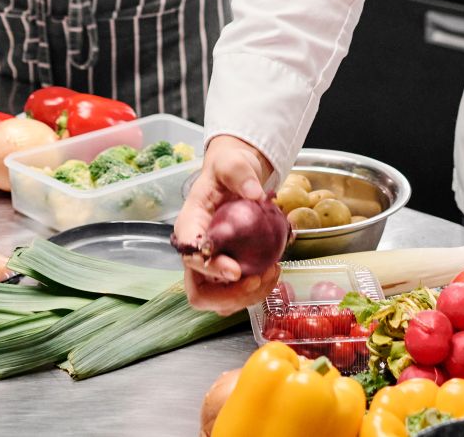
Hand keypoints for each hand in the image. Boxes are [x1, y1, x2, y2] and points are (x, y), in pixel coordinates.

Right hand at [176, 134, 282, 312]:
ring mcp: (211, 266)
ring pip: (219, 301)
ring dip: (246, 297)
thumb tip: (255, 193)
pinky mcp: (228, 272)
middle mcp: (195, 252)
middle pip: (198, 291)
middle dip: (228, 296)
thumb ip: (239, 173)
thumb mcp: (231, 161)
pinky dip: (256, 292)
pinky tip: (273, 272)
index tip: (235, 270)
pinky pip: (237, 295)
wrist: (237, 176)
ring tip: (271, 273)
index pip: (190, 254)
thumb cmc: (227, 170)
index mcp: (189, 225)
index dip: (209, 267)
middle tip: (255, 279)